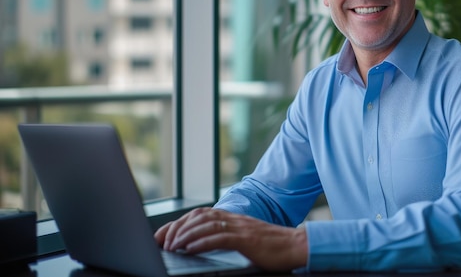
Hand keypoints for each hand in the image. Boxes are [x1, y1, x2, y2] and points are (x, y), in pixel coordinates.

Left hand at [154, 207, 307, 271]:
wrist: (296, 246)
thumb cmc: (271, 246)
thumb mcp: (244, 238)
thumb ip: (226, 237)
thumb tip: (201, 244)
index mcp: (232, 218)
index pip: (199, 215)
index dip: (178, 222)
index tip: (162, 235)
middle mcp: (234, 219)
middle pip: (199, 217)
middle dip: (177, 228)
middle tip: (161, 241)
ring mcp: (240, 227)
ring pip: (207, 225)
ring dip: (186, 235)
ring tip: (172, 246)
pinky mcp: (247, 239)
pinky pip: (221, 238)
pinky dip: (203, 242)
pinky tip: (191, 248)